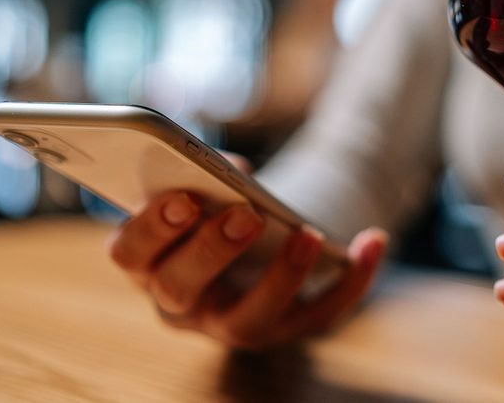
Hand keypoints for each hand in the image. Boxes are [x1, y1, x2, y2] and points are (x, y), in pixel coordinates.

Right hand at [108, 152, 387, 349]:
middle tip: (246, 215)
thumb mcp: (206, 188)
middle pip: (182, 289)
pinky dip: (352, 280)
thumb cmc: (219, 207)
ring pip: (249, 320)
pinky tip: (373, 239)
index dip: (151, 229)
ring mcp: (234, 325)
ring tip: (307, 234)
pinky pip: (321, 313)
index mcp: (150, 262)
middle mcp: (183, 305)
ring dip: (281, 278)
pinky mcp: (288, 330)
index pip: (130, 255)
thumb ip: (207, 173)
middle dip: (211, 251)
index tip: (183, 197)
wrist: (261, 248)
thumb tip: (235, 173)